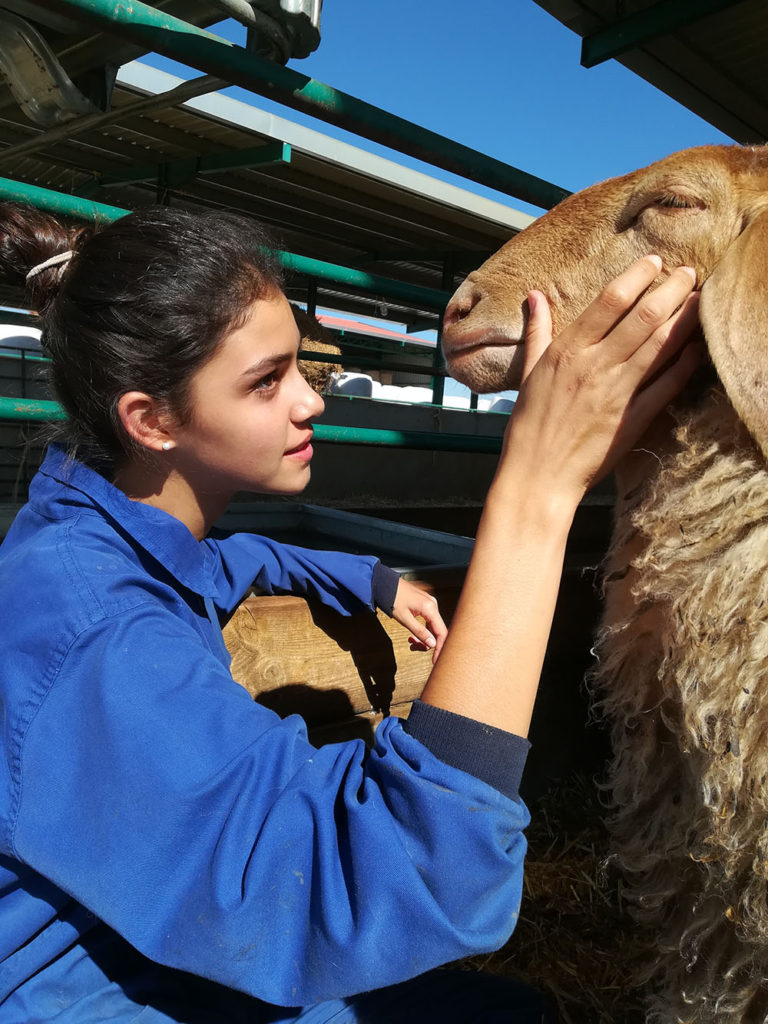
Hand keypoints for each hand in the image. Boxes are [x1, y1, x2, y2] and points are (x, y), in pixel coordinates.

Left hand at [391, 579, 446, 663]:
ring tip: (411, 642)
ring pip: (432, 628)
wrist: (385, 584)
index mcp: (430, 608)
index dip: (440, 648)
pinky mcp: (426, 605)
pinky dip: (421, 630)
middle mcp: (433, 605)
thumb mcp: (404, 619)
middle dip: (426, 643)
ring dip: (422, 638)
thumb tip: (432, 644)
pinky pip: (428, 622)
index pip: (441, 633)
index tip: (436, 660)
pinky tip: (412, 635)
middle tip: (413, 648)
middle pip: (437, 631)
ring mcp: (430, 605)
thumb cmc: (393, 599)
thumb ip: (419, 632)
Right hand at [501, 256, 701, 505]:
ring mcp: (616, 393)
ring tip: (701, 299)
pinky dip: (685, 364)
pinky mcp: (632, 419)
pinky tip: (697, 348)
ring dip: (685, 318)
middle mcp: (595, 366)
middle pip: (643, 316)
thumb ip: (537, 332)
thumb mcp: (528, 373)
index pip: (610, 300)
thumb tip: (535, 296)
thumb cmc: (528, 427)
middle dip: (672, 289)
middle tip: (690, 273)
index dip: (638, 276)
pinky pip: (666, 386)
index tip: (655, 262)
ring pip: (660, 345)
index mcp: (567, 351)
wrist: (538, 477)